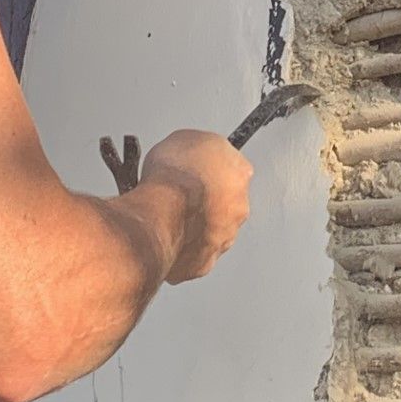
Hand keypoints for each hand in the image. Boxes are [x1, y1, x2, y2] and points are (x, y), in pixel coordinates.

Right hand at [142, 129, 253, 283]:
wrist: (161, 211)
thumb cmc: (173, 177)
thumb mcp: (182, 139)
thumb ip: (197, 148)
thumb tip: (190, 150)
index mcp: (240, 173)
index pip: (231, 168)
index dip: (208, 169)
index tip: (194, 171)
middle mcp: (238, 207)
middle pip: (224, 203)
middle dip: (205, 202)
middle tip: (180, 197)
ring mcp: (224, 237)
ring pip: (211, 232)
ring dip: (194, 227)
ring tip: (169, 219)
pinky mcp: (204, 262)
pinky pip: (193, 257)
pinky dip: (181, 251)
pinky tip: (165, 240)